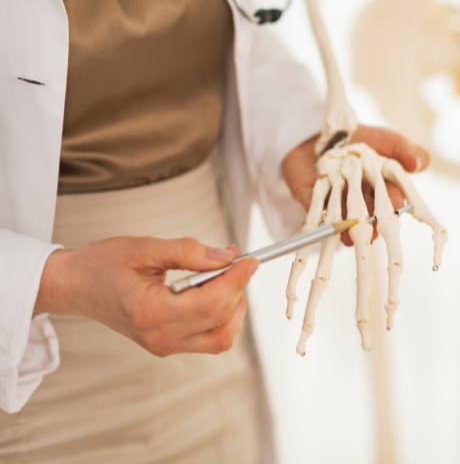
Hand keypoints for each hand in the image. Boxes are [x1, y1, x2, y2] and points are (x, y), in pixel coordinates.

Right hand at [35, 237, 257, 356]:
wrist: (75, 286)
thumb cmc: (103, 264)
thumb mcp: (144, 248)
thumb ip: (187, 251)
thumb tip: (227, 256)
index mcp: (149, 312)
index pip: (210, 303)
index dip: (236, 280)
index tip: (250, 260)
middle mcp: (158, 337)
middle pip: (221, 319)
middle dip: (237, 288)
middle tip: (235, 260)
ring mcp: (164, 346)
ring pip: (222, 336)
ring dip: (233, 306)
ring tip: (222, 276)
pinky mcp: (167, 346)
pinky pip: (210, 339)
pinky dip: (222, 317)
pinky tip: (212, 292)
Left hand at [282, 124, 429, 245]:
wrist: (320, 129)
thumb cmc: (360, 136)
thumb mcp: (387, 140)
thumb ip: (405, 151)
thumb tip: (419, 163)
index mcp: (378, 187)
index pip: (389, 199)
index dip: (393, 205)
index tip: (396, 209)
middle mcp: (356, 196)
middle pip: (364, 212)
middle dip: (368, 224)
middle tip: (372, 234)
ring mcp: (332, 196)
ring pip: (340, 214)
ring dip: (344, 227)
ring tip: (348, 238)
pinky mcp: (308, 193)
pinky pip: (311, 206)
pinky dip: (316, 218)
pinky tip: (323, 227)